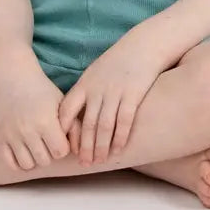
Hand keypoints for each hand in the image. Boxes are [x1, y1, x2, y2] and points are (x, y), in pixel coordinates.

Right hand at [0, 66, 69, 171]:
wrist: (15, 77)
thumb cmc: (42, 90)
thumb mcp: (62, 103)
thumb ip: (74, 127)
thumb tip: (79, 151)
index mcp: (46, 121)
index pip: (60, 152)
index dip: (62, 147)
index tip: (59, 138)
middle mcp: (28, 130)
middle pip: (44, 161)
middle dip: (49, 153)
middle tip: (47, 141)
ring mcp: (12, 135)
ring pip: (27, 165)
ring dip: (34, 158)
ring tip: (35, 146)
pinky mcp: (0, 137)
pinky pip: (10, 163)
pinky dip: (18, 162)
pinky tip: (23, 151)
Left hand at [57, 31, 167, 164]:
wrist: (144, 46)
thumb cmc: (118, 61)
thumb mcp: (96, 72)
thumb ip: (86, 92)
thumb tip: (75, 114)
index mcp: (85, 83)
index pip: (67, 110)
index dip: (66, 130)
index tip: (66, 146)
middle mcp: (97, 89)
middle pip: (87, 123)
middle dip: (85, 146)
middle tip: (84, 163)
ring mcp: (114, 91)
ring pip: (104, 126)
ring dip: (101, 147)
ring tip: (100, 161)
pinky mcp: (132, 94)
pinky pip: (124, 121)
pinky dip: (120, 138)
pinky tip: (119, 150)